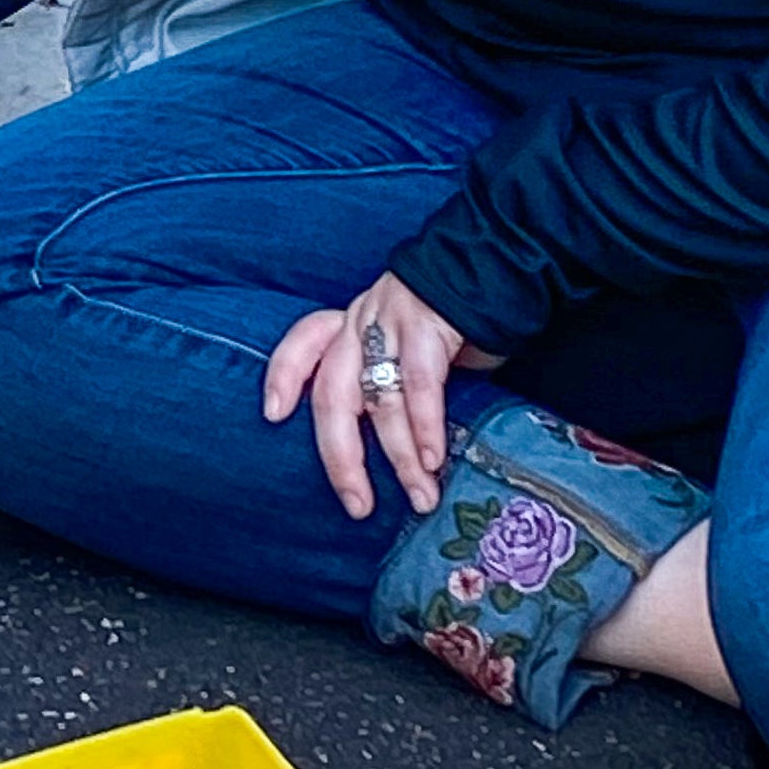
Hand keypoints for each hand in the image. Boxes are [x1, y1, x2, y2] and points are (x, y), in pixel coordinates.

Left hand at [263, 273, 492, 520]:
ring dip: (401, 457)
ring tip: (420, 496)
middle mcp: (360, 322)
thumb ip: (388, 384)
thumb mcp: (405, 345)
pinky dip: (424, 426)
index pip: (302, 344)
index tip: (273, 415)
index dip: (282, 378)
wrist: (495, 265)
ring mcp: (390, 322)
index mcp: (349, 324)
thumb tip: (394, 454)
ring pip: (381, 400)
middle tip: (358, 503)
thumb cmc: (451, 322)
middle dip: (342, 457)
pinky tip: (432, 459)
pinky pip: (418, 384)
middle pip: (333, 395)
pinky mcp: (426, 326)